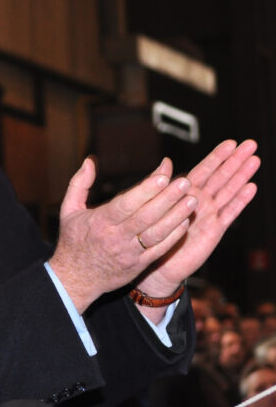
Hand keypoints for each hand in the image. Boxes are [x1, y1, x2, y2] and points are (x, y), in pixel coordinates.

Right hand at [50, 157, 198, 312]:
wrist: (76, 278)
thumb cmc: (73, 240)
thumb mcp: (69, 210)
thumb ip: (79, 183)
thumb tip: (89, 161)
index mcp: (100, 222)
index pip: (126, 204)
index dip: (146, 189)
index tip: (163, 175)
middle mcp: (116, 237)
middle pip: (146, 216)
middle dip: (168, 198)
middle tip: (185, 182)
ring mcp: (130, 252)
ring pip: (157, 233)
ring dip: (177, 216)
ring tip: (193, 199)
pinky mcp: (139, 264)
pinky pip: (161, 249)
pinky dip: (174, 235)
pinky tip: (186, 221)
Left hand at [135, 140, 258, 304]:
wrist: (158, 264)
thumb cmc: (152, 234)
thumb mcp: (153, 205)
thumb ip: (162, 184)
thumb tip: (166, 161)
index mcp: (184, 193)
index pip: (204, 170)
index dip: (217, 157)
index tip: (230, 142)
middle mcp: (199, 201)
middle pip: (221, 177)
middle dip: (235, 160)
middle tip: (251, 144)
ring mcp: (209, 215)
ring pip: (229, 191)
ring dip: (242, 176)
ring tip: (255, 160)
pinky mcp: (215, 230)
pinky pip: (230, 212)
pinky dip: (240, 200)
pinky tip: (251, 188)